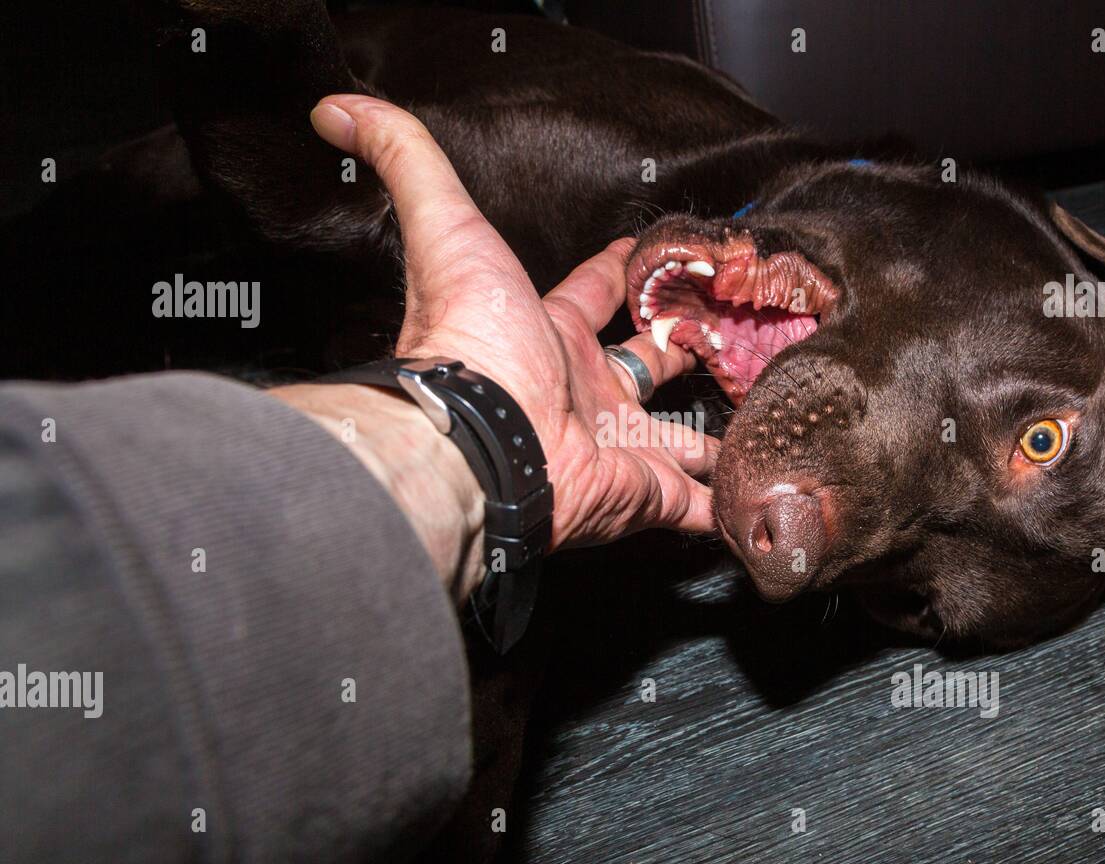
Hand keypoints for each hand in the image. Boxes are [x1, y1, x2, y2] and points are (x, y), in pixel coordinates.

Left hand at [307, 95, 717, 548]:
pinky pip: (693, 504)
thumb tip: (337, 108)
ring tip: (758, 428)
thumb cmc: (467, 338)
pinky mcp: (640, 492)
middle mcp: (585, 392)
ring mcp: (615, 446)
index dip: (621, 270)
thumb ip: (406, 160)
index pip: (595, 295)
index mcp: (549, 335)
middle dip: (684, 352)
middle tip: (728, 338)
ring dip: (710, 441)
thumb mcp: (445, 228)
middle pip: (648, 370)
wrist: (477, 438)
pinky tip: (755, 494)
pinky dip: (723, 505)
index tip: (651, 251)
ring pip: (678, 442)